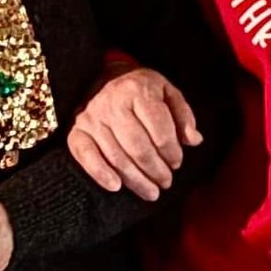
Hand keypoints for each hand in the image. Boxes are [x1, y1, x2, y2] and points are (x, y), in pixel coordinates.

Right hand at [68, 67, 201, 200]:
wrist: (103, 78)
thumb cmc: (141, 90)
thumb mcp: (167, 92)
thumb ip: (183, 115)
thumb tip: (193, 140)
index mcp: (138, 90)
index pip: (160, 130)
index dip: (172, 152)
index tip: (177, 163)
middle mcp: (112, 103)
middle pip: (138, 147)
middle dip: (156, 170)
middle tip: (166, 182)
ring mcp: (91, 118)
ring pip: (117, 157)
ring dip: (136, 180)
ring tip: (152, 192)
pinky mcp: (77, 131)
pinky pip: (86, 156)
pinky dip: (100, 173)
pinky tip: (116, 186)